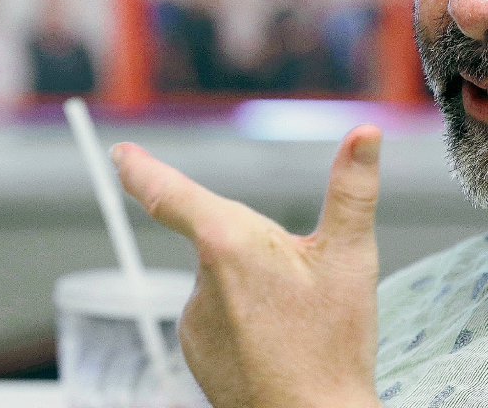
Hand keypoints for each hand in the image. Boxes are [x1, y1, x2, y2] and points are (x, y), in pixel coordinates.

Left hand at [112, 125, 384, 407]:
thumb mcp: (351, 256)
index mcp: (229, 244)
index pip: (170, 193)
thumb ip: (353, 189)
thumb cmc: (332, 345)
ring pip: (224, 281)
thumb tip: (365, 134)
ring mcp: (194, 322)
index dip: (143, 169)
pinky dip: (246, 321)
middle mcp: (200, 282)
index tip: (122, 155)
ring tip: (295, 325)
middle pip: (222, 241)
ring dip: (254, 288)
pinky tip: (278, 344)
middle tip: (303, 292)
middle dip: (259, 253)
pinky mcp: (196, 353)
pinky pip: (218, 318)